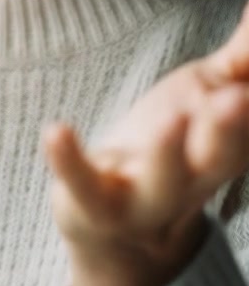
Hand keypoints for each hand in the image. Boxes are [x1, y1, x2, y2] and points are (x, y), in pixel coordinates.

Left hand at [43, 1, 248, 285]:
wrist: (118, 228)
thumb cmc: (174, 142)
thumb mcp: (211, 94)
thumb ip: (243, 56)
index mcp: (229, 144)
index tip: (247, 78)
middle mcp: (196, 173)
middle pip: (221, 155)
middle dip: (233, 129)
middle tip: (239, 98)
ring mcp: (146, 195)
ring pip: (164, 181)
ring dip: (171, 154)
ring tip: (175, 118)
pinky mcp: (97, 204)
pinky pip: (85, 188)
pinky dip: (70, 164)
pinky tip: (56, 132)